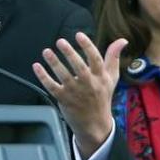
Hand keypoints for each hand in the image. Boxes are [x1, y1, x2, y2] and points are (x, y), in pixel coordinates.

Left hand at [33, 33, 126, 157]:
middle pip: (79, 67)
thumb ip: (113, 58)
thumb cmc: (102, 97)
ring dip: (54, 63)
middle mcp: (88, 84)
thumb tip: (122, 40)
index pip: (95, 60)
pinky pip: (52, 87)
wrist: (95, 124)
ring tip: (46, 51)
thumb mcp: (111, 78)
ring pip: (64, 76)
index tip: (79, 35)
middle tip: (60, 41)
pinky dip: (43, 77)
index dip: (88, 46)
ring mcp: (75, 92)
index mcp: (100, 77)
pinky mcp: (63, 99)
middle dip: (70, 54)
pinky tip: (36, 66)